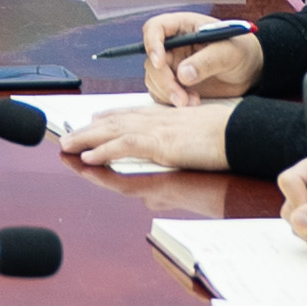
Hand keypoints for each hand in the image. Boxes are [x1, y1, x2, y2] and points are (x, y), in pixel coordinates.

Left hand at [55, 99, 237, 172]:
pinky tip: (88, 157)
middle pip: (113, 123)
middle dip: (87, 130)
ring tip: (66, 146)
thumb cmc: (224, 136)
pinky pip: (125, 147)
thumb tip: (153, 190)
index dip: (106, 118)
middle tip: (66, 137)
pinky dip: (104, 151)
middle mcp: (155, 120)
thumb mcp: (193, 146)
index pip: (128, 115)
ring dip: (86, 139)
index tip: (91, 119)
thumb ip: (172, 162)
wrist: (240, 133)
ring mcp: (156, 130)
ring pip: (112, 132)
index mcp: (164, 117)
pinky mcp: (160, 144)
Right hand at [142, 16, 259, 104]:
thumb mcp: (229, 52)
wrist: (251, 71)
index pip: (155, 28)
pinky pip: (162, 92)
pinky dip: (172, 101)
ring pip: (154, 79)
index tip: (160, 63)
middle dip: (164, 81)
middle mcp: (174, 45)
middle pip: (152, 60)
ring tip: (193, 101)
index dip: (152, 44)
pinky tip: (193, 102)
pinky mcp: (176, 83)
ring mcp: (173, 64)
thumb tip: (182, 75)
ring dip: (169, 94)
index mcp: (184, 26)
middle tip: (180, 97)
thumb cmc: (242, 51)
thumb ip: (207, 61)